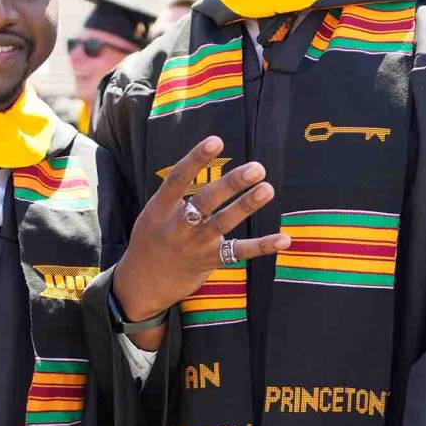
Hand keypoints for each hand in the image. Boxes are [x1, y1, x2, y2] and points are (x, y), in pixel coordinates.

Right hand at [112, 136, 288, 322]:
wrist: (142, 283)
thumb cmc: (151, 241)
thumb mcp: (153, 213)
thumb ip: (175, 194)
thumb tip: (199, 164)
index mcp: (160, 208)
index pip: (178, 178)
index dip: (196, 159)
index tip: (216, 141)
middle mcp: (177, 225)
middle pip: (206, 200)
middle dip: (232, 183)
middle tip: (256, 168)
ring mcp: (194, 244)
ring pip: (223, 222)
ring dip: (246, 205)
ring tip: (267, 189)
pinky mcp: (209, 261)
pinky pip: (238, 252)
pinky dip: (262, 246)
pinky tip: (283, 239)